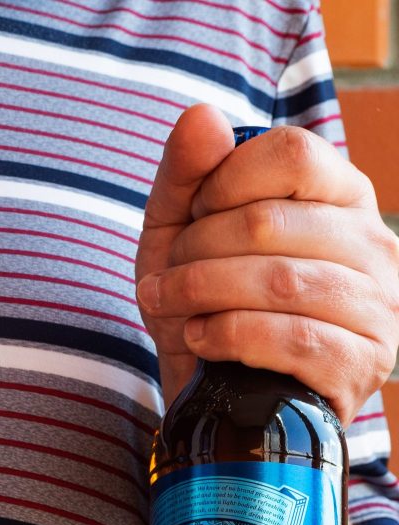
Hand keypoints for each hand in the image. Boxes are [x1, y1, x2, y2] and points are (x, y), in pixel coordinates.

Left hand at [135, 103, 398, 424]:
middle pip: (270, 222)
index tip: (193, 216)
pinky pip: (293, 340)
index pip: (293, 153)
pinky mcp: (363, 363)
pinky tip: (201, 340)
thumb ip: (186, 172)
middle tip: (164, 278)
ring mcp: (380, 306)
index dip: (224, 182)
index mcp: (341, 195)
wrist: (214, 390)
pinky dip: (228, 336)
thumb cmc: (204, 299)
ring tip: (170, 306)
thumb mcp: (179, 231)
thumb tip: (201, 116)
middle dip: (195, 251)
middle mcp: (375, 244)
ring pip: (280, 282)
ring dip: (202, 294)